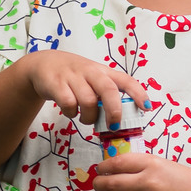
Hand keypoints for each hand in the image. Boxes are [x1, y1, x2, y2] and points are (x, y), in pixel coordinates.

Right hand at [16, 50, 149, 126]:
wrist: (44, 64)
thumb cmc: (75, 76)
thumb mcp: (93, 78)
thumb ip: (107, 94)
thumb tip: (123, 118)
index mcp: (104, 71)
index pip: (126, 80)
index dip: (138, 94)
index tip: (146, 108)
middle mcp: (91, 72)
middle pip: (108, 90)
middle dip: (114, 111)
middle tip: (113, 125)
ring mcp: (73, 77)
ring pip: (88, 101)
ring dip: (89, 117)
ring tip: (86, 119)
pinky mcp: (57, 83)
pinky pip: (68, 103)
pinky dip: (71, 113)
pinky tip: (70, 111)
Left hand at [93, 152, 190, 190]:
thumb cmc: (172, 177)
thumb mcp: (155, 162)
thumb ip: (133, 164)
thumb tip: (105, 169)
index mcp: (150, 164)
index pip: (118, 163)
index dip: (103, 167)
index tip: (100, 170)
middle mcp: (151, 182)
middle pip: (113, 185)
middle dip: (99, 185)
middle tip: (98, 186)